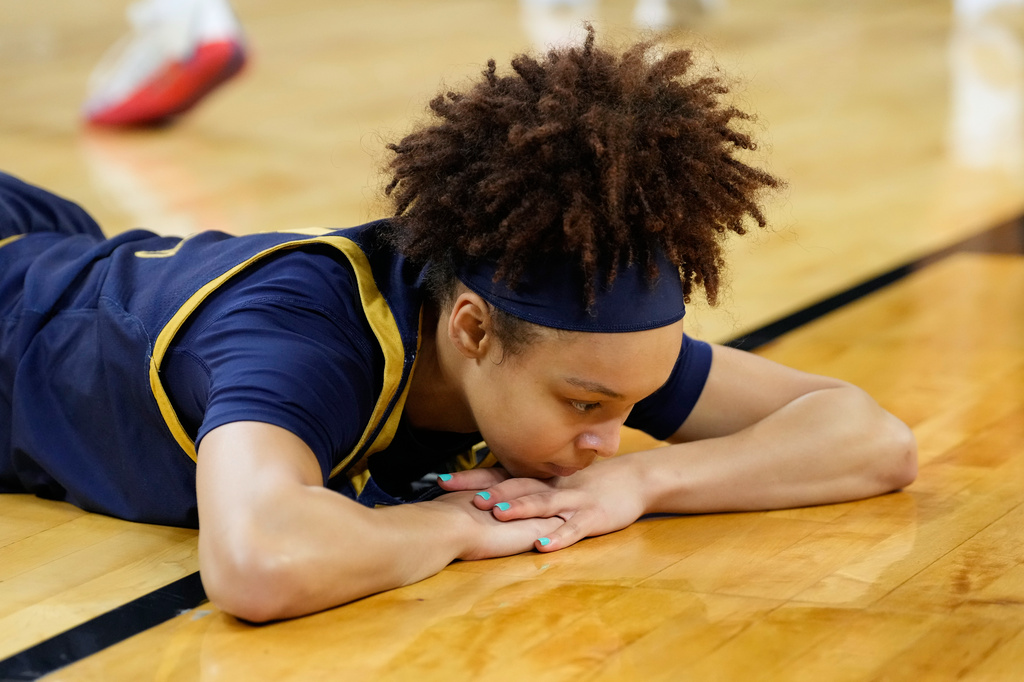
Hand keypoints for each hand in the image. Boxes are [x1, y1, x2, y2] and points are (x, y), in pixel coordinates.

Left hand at [437, 456, 647, 552]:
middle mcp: (552, 486)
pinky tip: (543, 546)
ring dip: (520, 508)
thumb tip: (483, 493)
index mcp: (539, 479)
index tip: (441, 480)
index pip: (500, 474)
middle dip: (490, 491)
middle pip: (517, 484)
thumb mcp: (555, 483)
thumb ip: (525, 486)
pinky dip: (559, 536)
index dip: (472, 477)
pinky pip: (574, 528)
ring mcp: (573, 500)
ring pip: (544, 502)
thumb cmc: (589, 484)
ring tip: (498, 513)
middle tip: (463, 497)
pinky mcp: (594, 516)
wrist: (635, 479)